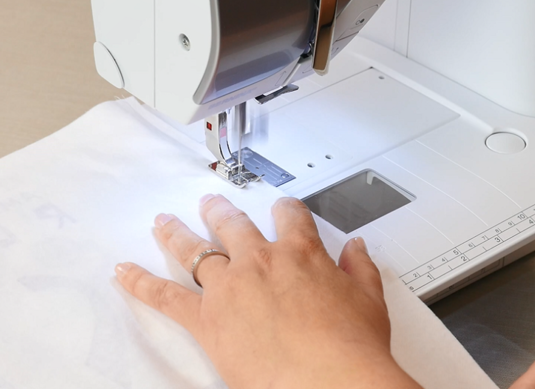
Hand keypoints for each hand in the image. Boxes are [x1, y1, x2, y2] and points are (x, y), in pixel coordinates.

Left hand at [114, 195, 420, 388]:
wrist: (327, 382)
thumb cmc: (348, 346)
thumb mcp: (368, 301)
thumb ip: (361, 268)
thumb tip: (358, 249)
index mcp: (300, 253)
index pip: (290, 216)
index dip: (285, 209)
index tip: (283, 209)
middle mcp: (260, 261)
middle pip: (233, 224)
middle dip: (221, 212)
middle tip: (211, 204)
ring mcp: (230, 287)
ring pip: (195, 249)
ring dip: (177, 232)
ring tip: (164, 222)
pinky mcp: (206, 319)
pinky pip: (165, 295)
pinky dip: (141, 282)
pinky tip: (125, 271)